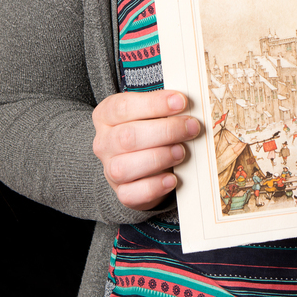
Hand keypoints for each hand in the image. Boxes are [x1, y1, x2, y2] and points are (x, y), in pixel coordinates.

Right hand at [92, 90, 200, 210]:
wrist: (141, 162)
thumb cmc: (150, 128)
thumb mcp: (153, 112)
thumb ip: (165, 107)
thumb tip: (191, 104)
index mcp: (107, 115)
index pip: (124, 106)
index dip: (154, 103)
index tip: (182, 101)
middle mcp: (104, 142)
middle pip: (127, 136)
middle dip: (165, 131)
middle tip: (192, 127)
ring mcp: (110, 170)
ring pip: (125, 167)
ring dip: (160, 158)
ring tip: (182, 151)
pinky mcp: (122, 192)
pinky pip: (132, 194)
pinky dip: (154, 187)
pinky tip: (172, 178)